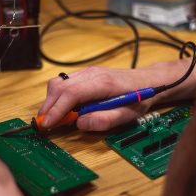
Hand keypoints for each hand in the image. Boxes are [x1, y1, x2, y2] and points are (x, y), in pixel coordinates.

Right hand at [39, 55, 195, 130]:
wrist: (148, 81)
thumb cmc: (139, 98)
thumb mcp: (127, 115)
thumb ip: (104, 120)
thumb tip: (79, 124)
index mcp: (102, 83)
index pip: (71, 93)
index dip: (56, 109)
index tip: (47, 124)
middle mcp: (92, 73)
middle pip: (59, 86)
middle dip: (49, 106)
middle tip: (46, 123)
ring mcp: (88, 71)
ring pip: (59, 82)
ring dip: (52, 100)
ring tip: (54, 117)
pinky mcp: (87, 73)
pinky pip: (65, 82)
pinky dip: (58, 95)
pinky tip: (64, 107)